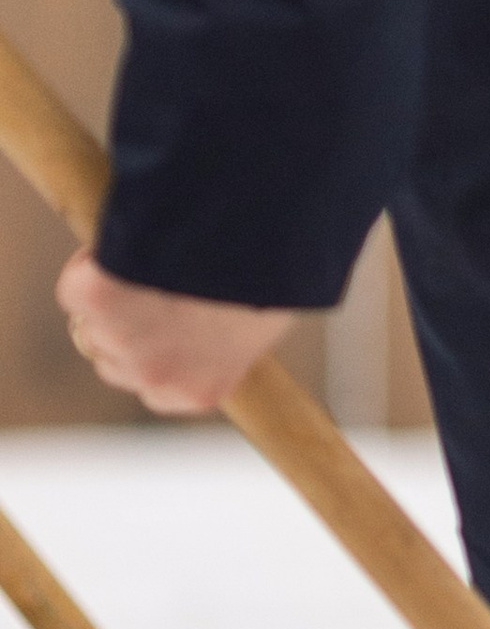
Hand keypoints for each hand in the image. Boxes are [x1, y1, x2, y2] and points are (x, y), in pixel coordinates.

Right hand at [58, 250, 293, 416]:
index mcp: (199, 391)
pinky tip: (131, 242)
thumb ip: (230, 340)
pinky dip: (93, 263)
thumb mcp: (262, 323)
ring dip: (111, 296)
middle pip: (116, 360)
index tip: (169, 322)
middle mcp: (153, 378)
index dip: (157, 353)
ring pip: (93, 324)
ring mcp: (118, 342)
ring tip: (152, 259)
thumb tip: (227, 331)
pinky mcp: (92, 299)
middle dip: (128, 327)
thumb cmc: (272, 278)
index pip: (158, 390)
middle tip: (157, 282)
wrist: (250, 237)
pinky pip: (78, 285)